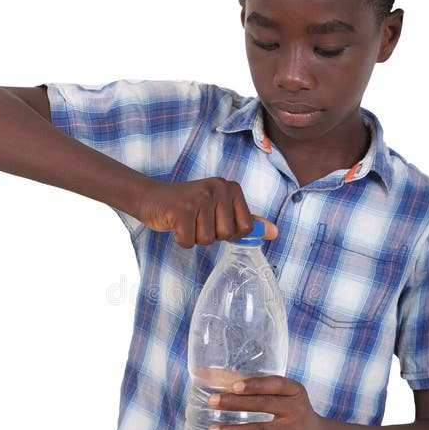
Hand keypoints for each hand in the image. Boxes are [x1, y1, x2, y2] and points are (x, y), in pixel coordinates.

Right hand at [138, 177, 277, 247]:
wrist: (154, 198)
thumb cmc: (190, 207)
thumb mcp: (221, 210)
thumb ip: (247, 221)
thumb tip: (274, 232)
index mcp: (231, 188)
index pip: (245, 227)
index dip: (229, 232)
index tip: (214, 220)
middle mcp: (218, 187)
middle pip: (226, 234)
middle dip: (210, 235)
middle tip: (197, 220)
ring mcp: (199, 197)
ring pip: (208, 240)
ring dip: (194, 237)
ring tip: (187, 221)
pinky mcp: (181, 209)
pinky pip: (189, 241)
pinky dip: (181, 239)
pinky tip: (176, 224)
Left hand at [207, 375, 328, 429]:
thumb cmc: (294, 413)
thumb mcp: (289, 397)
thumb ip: (264, 390)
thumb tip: (226, 380)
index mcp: (295, 391)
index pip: (275, 384)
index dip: (255, 385)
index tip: (234, 386)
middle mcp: (296, 410)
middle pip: (263, 405)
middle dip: (235, 403)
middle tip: (212, 402)